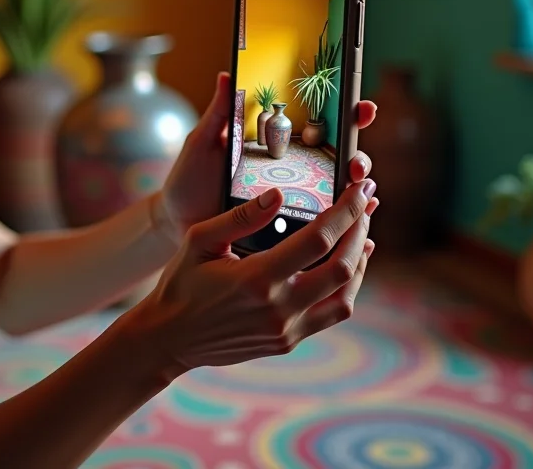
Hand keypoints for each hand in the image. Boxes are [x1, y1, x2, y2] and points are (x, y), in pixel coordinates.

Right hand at [126, 179, 377, 376]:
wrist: (169, 338)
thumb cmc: (181, 283)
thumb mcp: (199, 240)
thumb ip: (240, 217)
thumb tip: (278, 194)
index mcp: (256, 277)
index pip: (318, 239)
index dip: (345, 211)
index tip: (357, 190)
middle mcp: (277, 308)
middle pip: (341, 267)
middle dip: (359, 231)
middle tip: (364, 207)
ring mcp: (285, 330)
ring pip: (345, 296)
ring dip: (358, 262)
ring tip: (360, 235)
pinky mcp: (287, 342)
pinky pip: (331, 315)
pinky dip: (345, 288)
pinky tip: (345, 268)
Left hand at [155, 72, 377, 246]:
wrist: (177, 220)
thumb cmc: (189, 179)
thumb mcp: (202, 142)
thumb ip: (218, 113)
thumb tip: (226, 74)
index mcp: (275, 140)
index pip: (318, 122)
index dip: (344, 112)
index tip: (359, 105)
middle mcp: (290, 167)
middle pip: (337, 154)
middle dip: (357, 151)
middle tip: (355, 159)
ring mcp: (293, 195)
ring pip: (337, 186)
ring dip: (356, 183)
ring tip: (355, 182)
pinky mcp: (288, 223)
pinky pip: (325, 220)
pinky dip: (348, 216)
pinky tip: (362, 215)